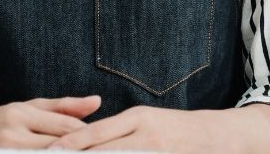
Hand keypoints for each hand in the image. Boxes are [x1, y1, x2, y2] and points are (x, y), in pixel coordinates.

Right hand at [0, 95, 103, 148]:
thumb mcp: (27, 108)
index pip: (67, 127)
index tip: (107, 141)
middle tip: (107, 153)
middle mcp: (13, 135)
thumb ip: (63, 107)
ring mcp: (6, 152)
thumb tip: (97, 101)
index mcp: (21, 114)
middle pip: (61, 146)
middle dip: (83, 151)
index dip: (90, 136)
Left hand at [46, 106, 227, 152]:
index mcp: (138, 118)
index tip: (51, 151)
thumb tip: (80, 141)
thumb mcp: (146, 120)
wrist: (217, 137)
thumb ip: (116, 131)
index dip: (72, 144)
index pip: (97, 132)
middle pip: (105, 152)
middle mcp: (146, 136)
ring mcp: (158, 153)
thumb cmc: (174, 128)